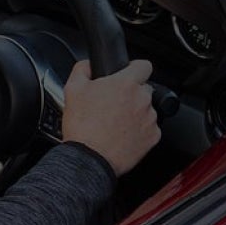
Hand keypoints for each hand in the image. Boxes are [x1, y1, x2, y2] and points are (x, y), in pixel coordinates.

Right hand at [61, 59, 159, 175]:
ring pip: (147, 110)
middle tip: (114, 105)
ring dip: (136, 114)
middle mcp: (142, 98)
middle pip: (143, 89)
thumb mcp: (72, 90)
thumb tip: (88, 65)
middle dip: (131, 95)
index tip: (129, 74)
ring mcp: (150, 118)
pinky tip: (123, 136)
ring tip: (116, 124)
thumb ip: (82, 69)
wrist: (89, 159)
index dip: (135, 68)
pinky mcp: (153, 137)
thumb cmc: (83, 127)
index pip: (144, 65)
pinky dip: (139, 132)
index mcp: (126, 83)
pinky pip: (149, 129)